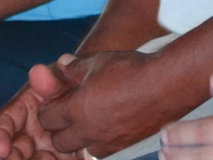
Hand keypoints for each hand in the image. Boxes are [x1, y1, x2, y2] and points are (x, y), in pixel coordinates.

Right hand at [0, 63, 83, 159]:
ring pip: (35, 159)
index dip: (1, 137)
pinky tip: (74, 158)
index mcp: (23, 109)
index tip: (2, 150)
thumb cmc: (72, 81)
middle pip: (16, 148)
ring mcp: (46, 147)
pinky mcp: (64, 157)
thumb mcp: (63, 77)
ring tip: (49, 159)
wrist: (93, 92)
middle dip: (15, 158)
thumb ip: (51, 78)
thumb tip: (37, 70)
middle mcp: (30, 131)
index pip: (5, 122)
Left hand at [38, 51, 191, 157]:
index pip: (46, 119)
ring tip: (85, 120)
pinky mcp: (124, 146)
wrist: (166, 85)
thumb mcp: (97, 61)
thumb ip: (74, 67)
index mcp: (76, 109)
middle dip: (58, 128)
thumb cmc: (130, 70)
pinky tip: (105, 125)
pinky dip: (98, 142)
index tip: (53, 100)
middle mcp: (88, 131)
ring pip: (80, 149)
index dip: (47, 108)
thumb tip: (62, 64)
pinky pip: (101, 151)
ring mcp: (107, 142)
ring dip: (78, 138)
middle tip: (66, 113)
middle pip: (59, 142)